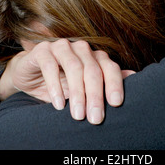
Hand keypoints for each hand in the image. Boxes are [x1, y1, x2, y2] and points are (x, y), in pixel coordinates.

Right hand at [0, 39, 134, 124]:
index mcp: (94, 56)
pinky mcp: (43, 50)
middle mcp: (81, 49)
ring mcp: (62, 46)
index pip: (109, 67)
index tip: (116, 103)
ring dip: (77, 92)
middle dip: (95, 95)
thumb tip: (135, 77)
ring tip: (77, 114)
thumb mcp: (84, 87)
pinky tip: (58, 104)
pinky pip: (50, 66)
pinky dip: (55, 86)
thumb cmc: (62, 82)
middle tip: (95, 118)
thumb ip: (106, 82)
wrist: (30, 74)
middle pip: (93, 70)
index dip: (114, 84)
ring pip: (74, 67)